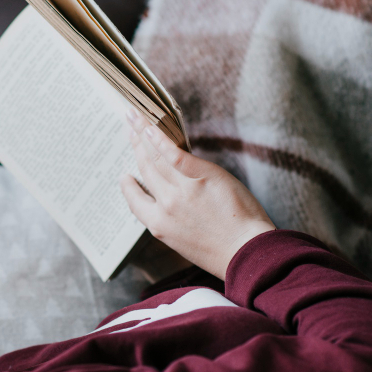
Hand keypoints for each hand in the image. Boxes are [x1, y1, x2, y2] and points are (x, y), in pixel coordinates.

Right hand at [120, 109, 275, 279]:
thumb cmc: (223, 253)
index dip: (128, 186)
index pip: (135, 200)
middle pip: (145, 170)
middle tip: (129, 129)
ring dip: (142, 135)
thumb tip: (174, 200)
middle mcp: (165, 206)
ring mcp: (181, 190)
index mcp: (159, 226)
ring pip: (155, 158)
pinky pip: (173, 154)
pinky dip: (159, 139)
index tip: (124, 176)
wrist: (247, 252)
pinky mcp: (201, 177)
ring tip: (135, 119)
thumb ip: (175, 221)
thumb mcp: (187, 242)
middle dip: (134, 147)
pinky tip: (151, 127)